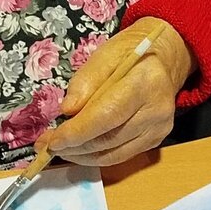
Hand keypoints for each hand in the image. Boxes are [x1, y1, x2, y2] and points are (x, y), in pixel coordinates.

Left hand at [40, 20, 192, 167]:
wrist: (163, 60)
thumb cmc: (130, 53)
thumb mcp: (105, 55)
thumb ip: (85, 81)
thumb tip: (68, 110)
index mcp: (145, 82)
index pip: (107, 115)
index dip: (77, 132)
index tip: (52, 140)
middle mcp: (157, 110)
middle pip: (109, 138)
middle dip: (73, 146)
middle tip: (47, 145)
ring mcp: (159, 129)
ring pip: (113, 154)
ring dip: (82, 155)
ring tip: (59, 148)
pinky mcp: (156, 140)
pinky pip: (121, 156)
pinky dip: (97, 156)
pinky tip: (80, 149)